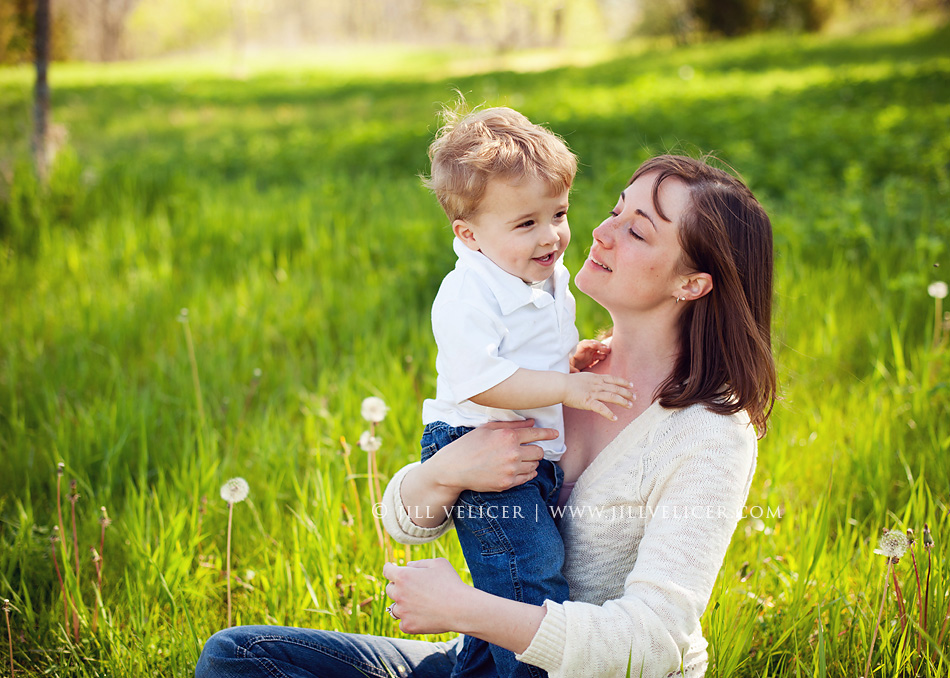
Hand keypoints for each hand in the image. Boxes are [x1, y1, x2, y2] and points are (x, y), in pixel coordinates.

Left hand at [383, 559, 472, 634]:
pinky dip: (409, 619)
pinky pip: (402, 622)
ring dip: (402, 604)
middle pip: (389, 589)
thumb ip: (419, 563)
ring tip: (418, 604)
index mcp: (403, 576)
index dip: (389, 568)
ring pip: (394, 607)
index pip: (387, 570)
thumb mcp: (438, 563)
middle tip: (412, 588)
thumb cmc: (451, 582)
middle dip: (398, 587)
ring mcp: (402, 612)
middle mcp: (399, 594)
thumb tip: (408, 566)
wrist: (461, 608)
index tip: (390, 568)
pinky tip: (421, 616)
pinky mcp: (408, 626)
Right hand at [435, 420, 556, 492]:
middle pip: (539, 452)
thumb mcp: (488, 428)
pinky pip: (528, 477)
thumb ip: (512, 425)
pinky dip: (527, 472)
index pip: (536, 434)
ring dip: (531, 461)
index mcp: (508, 436)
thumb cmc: (469, 444)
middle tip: (528, 448)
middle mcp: (512, 453)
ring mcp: (511, 470)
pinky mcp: (508, 483)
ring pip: (535, 465)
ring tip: (519, 459)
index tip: (555, 434)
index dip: (548, 434)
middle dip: (536, 449)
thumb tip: (531, 422)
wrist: (454, 468)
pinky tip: (519, 468)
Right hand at [564, 372, 634, 420]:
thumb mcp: (583, 377)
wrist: (560, 385)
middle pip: (616, 388)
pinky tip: (615, 418)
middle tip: (635, 397)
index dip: (623, 382)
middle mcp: (597, 384)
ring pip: (612, 396)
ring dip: (623, 401)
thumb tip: (595, 382)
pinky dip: (609, 414)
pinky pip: (602, 408)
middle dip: (627, 393)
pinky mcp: (589, 402)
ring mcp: (594, 393)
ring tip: (630, 406)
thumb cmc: (567, 382)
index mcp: (596, 378)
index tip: (631, 385)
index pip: (613, 379)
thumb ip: (591, 380)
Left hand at [570, 339, 609, 372]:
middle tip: (606, 349)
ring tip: (608, 352)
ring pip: (598, 349)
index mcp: (579, 348)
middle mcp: (585, 349)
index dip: (591, 344)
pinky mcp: (592, 357)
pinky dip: (602, 355)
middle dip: (600, 346)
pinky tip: (605, 357)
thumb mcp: (568, 366)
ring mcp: (590, 352)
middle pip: (594, 344)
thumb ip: (571, 368)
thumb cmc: (568, 365)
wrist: (570, 367)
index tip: (596, 346)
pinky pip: (599, 355)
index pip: (585, 343)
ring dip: (603, 349)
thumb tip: (577, 373)